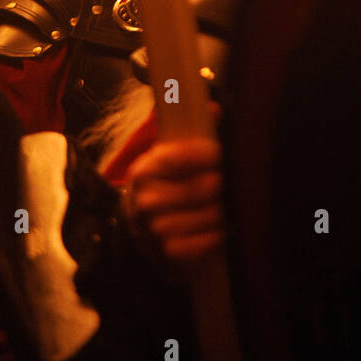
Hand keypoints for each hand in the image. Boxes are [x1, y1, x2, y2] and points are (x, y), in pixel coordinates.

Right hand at [124, 136, 224, 264]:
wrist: (140, 226)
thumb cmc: (164, 184)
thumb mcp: (170, 156)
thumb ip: (193, 131)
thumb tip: (214, 109)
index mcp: (146, 169)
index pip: (176, 158)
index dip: (201, 155)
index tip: (216, 153)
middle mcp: (147, 198)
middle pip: (196, 189)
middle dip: (216, 185)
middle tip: (221, 182)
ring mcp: (156, 227)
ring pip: (203, 217)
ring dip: (218, 212)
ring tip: (221, 205)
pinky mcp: (168, 251)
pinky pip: (201, 244)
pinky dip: (214, 236)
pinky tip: (218, 228)